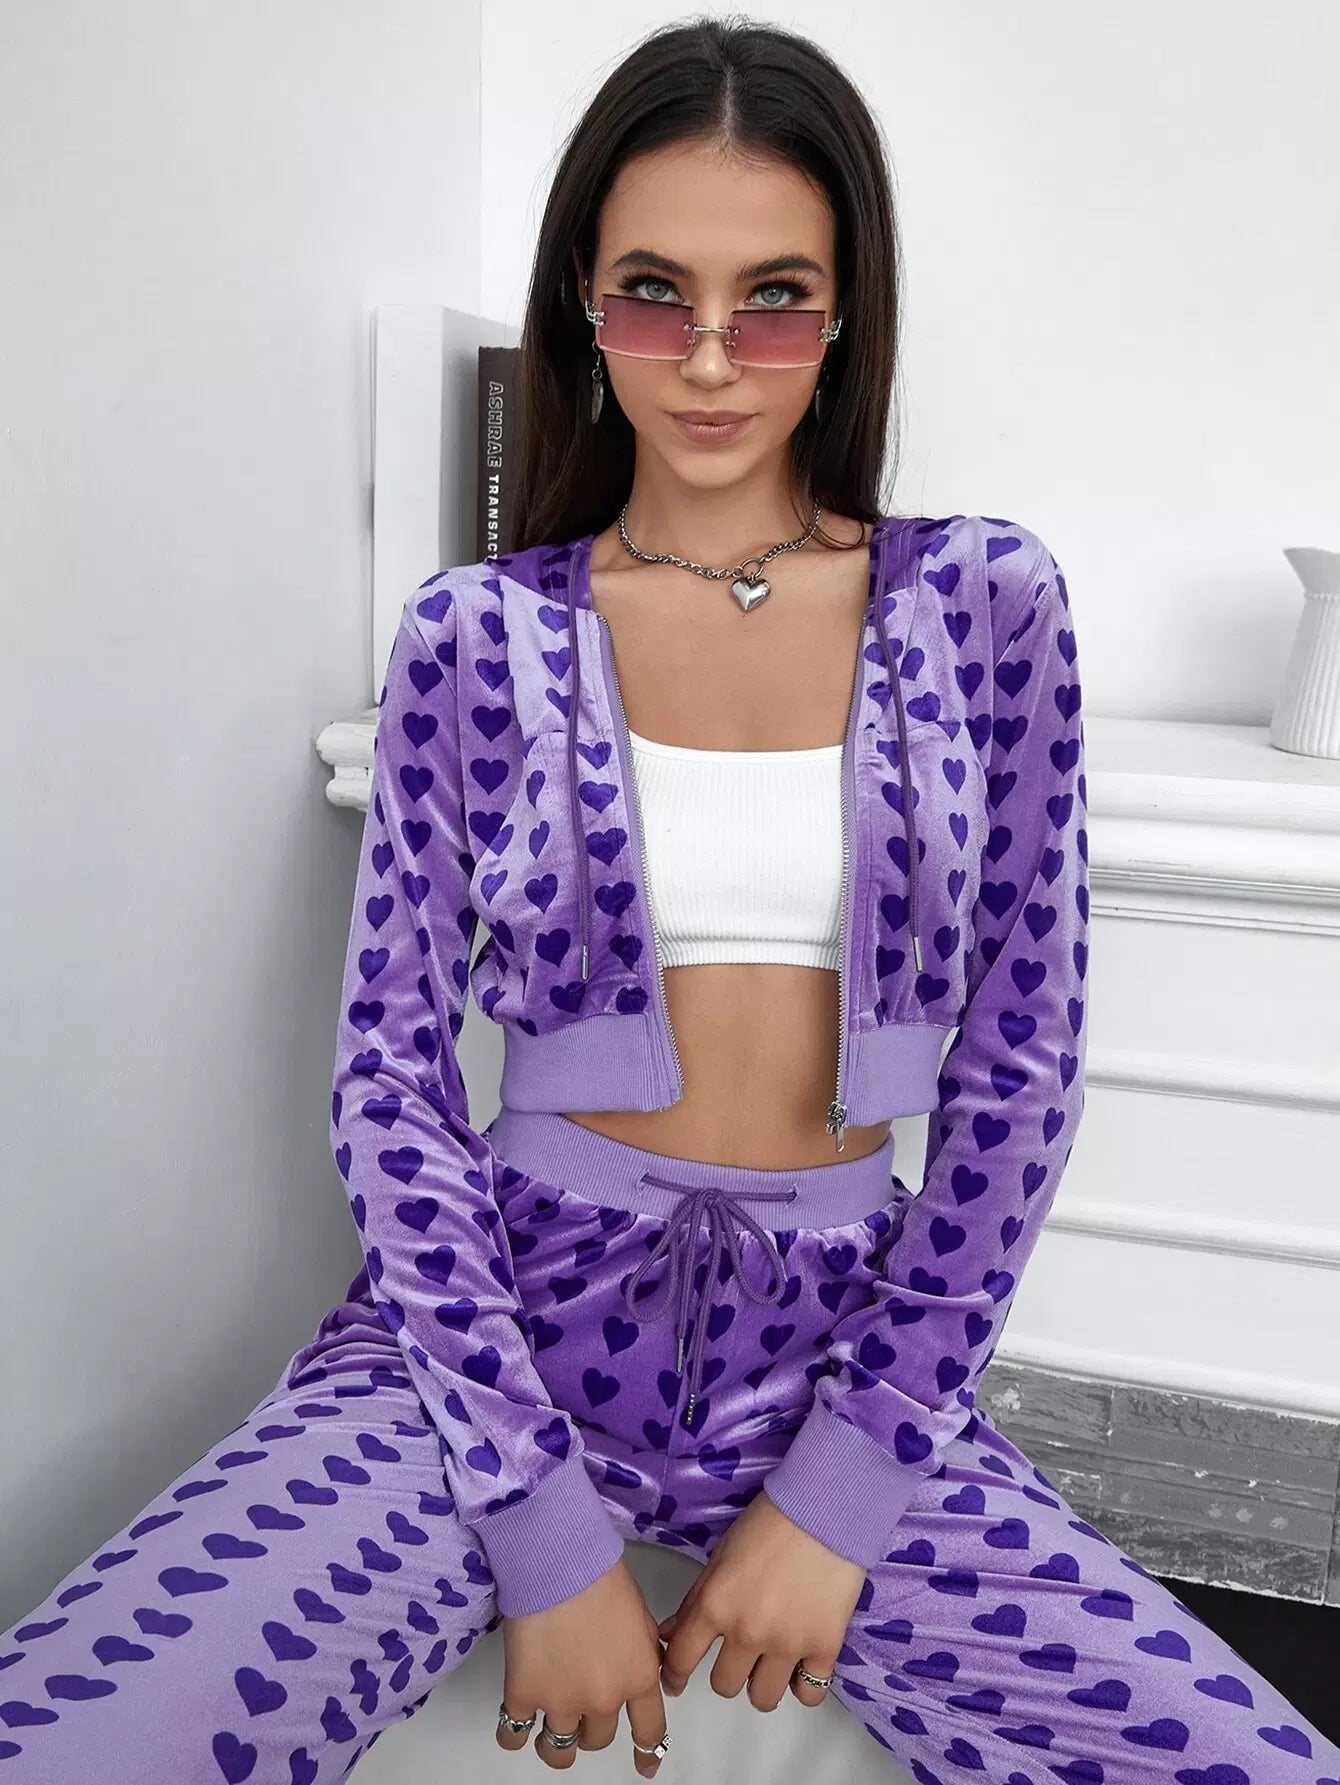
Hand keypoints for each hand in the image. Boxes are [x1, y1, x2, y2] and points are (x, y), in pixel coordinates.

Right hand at [496, 1555, 670, 1776]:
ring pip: (559, 1749)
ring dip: (556, 1743)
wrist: (558, 1561)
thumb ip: (642, 1654)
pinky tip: (514, 1727)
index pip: (650, 1732)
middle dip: (593, 1728)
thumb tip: (642, 1673)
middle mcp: (604, 1699)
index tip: (645, 1765)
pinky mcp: (522, 1694)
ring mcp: (561, 1702)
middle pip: (600, 1739)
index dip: (646, 1753)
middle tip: (582, 1710)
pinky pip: (513, 1734)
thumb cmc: (602, 1575)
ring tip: (549, 1735)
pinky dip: (512, 1734)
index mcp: (639, 1677)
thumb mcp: (641, 1617)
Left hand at [657, 1491, 864, 1712]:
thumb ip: (696, 1600)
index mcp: (716, 1604)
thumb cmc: (769, 1522)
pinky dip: (803, 1684)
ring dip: (762, 1683)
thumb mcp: (721, 1556)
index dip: (674, 1676)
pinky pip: (809, 1693)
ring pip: (763, 1698)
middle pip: (724, 1685)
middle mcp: (747, 1632)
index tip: (676, 1682)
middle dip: (727, 1672)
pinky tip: (801, 1666)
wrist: (824, 1509)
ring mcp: (787, 1644)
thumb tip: (671, 1632)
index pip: (682, 1659)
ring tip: (770, 1664)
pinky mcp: (824, 1647)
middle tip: (737, 1656)